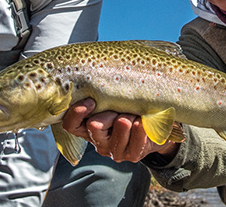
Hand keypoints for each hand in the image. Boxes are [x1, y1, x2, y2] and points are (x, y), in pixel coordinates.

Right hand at [62, 99, 178, 162]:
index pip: (71, 125)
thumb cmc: (128, 109)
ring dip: (128, 117)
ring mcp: (114, 150)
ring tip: (134, 115)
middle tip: (119, 111)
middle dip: (109, 113)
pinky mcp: (132, 155)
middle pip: (94, 126)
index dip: (77, 113)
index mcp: (87, 128)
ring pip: (118, 130)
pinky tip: (142, 122)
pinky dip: (140, 128)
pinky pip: (136, 140)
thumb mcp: (113, 99)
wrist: (154, 129)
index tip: (91, 101)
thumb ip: (102, 93)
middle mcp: (98, 141)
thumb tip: (98, 71)